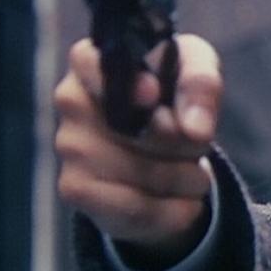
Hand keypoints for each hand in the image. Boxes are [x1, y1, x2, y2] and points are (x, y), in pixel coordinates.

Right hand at [54, 34, 221, 264]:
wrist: (164, 144)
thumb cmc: (175, 92)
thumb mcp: (197, 71)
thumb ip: (201, 84)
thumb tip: (194, 129)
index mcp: (93, 60)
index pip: (91, 63)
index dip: (124, 83)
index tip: (155, 94)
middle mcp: (72, 100)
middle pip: (134, 127)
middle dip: (183, 140)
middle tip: (197, 141)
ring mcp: (69, 147)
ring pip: (139, 172)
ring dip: (184, 177)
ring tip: (195, 171)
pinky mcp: (76, 189)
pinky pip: (133, 208)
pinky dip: (173, 211)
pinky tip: (187, 202)